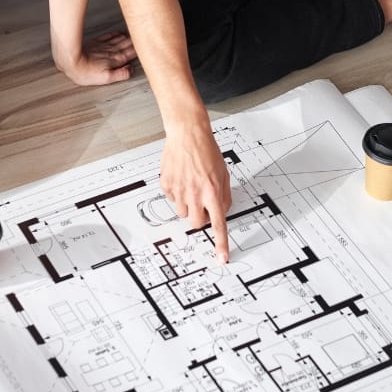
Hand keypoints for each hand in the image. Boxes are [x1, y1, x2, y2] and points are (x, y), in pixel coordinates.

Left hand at [56, 31, 136, 85]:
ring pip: (119, 40)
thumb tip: (131, 70)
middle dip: (135, 42)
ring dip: (127, 38)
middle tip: (143, 37)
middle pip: (126, 46)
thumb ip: (120, 74)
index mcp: (115, 61)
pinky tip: (119, 33)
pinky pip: (109, 36)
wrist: (71, 61)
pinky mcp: (96, 43)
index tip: (146, 46)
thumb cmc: (86, 72)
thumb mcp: (105, 79)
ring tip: (134, 35)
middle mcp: (111, 52)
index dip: (138, 50)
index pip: (131, 54)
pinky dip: (115, 34)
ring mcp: (104, 47)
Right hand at [159, 125, 231, 262]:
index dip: (220, 243)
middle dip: (200, 217)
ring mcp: (179, 191)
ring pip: (183, 212)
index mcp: (212, 192)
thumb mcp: (224, 173)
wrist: (187, 134)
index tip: (222, 257)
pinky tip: (181, 177)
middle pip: (196, 223)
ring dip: (188, 204)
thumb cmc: (207, 150)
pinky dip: (177, 192)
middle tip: (202, 202)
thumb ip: (224, 196)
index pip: (218, 224)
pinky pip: (172, 199)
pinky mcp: (166, 185)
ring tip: (191, 184)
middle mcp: (195, 194)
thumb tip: (221, 212)